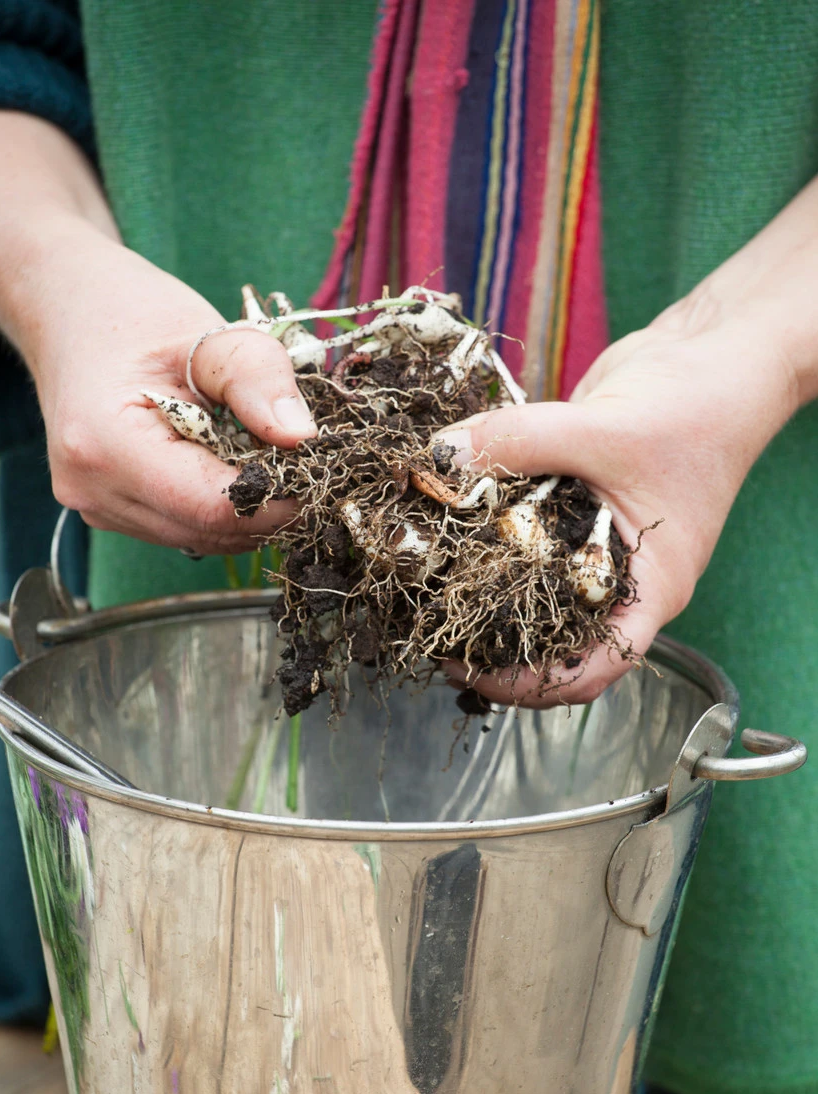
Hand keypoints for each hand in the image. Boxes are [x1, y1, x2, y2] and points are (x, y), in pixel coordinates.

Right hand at [29, 223, 313, 552]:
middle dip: (267, 503)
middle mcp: (94, 490)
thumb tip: (304, 438)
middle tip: (303, 458)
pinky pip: (186, 529)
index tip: (318, 466)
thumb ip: (257, 378)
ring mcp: (98, 509)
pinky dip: (222, 507)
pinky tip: (231, 463)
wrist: (69, 313)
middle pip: (209, 529)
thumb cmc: (131, 314)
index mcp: (105, 445)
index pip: (213, 504)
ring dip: (247, 508)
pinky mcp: (113, 514)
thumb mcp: (204, 331)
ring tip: (264, 453)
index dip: (276, 495)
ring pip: (201, 537)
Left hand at [436, 293, 797, 706]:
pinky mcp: (572, 511)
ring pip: (535, 594)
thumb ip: (517, 441)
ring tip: (431, 596)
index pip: (591, 670)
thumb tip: (440, 459)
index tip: (468, 667)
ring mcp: (596, 548)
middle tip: (434, 634)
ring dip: (486, 599)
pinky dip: (490, 544)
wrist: (710, 360)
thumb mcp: (602, 428)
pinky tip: (450, 537)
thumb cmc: (694, 409)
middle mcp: (621, 579)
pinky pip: (527, 543)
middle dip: (494, 649)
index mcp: (649, 590)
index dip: (528, 684)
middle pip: (555, 645)